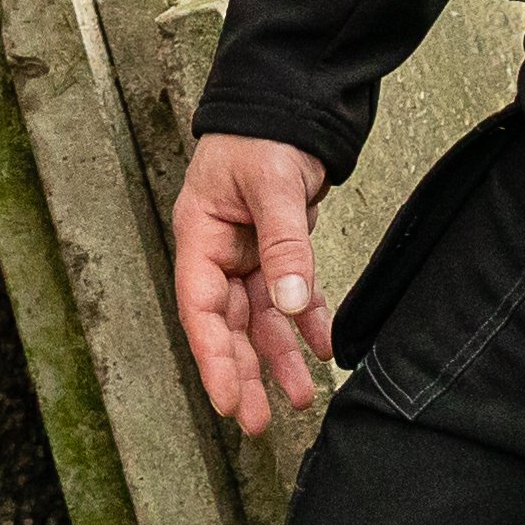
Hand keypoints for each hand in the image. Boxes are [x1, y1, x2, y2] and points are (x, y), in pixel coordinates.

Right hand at [170, 132, 337, 439]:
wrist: (289, 102)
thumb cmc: (262, 134)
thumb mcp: (271, 184)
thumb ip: (283, 244)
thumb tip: (293, 304)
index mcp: (200, 236)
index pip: (201, 309)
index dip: (213, 359)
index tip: (227, 401)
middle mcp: (219, 253)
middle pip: (228, 326)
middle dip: (243, 374)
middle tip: (258, 422)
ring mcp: (248, 255)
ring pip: (261, 320)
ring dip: (278, 358)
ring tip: (299, 399)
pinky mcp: (277, 251)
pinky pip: (291, 297)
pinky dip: (308, 324)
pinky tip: (324, 351)